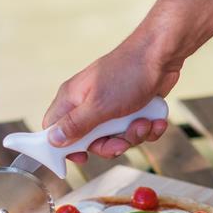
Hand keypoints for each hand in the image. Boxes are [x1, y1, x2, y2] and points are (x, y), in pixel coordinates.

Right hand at [43, 31, 182, 162]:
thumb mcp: (98, 105)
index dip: (63, 147)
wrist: (161, 56)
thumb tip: (52, 140)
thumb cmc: (127, 74)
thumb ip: (75, 125)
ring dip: (133, 136)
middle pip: (90, 142)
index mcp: (72, 100)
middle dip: (111, 145)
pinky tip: (154, 121)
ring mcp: (110, 108)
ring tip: (144, 122)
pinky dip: (147, 129)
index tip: (82, 157)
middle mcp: (88, 104)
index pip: (54, 129)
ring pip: (116, 139)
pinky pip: (134, 131)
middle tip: (122, 142)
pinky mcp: (130, 110)